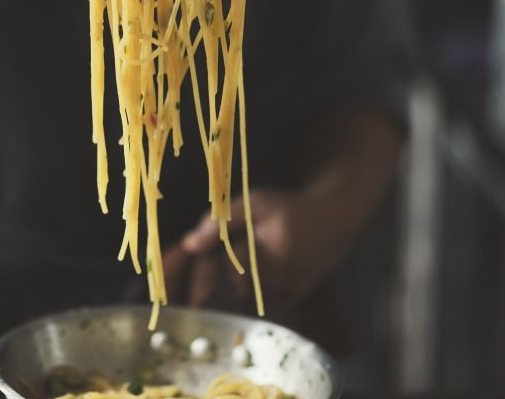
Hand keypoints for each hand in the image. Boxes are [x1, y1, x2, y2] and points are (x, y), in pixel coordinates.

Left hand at [163, 184, 364, 311]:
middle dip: (196, 287)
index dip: (194, 274)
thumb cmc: (290, 208)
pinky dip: (231, 295)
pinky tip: (217, 284)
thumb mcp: (256, 202)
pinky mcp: (289, 301)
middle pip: (225, 291)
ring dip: (212, 292)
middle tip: (168, 288)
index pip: (221, 271)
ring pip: (236, 299)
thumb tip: (189, 244)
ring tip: (188, 284)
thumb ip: (222, 222)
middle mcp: (278, 281)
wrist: (336, 222)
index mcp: (268, 255)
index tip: (171, 269)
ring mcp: (285, 295)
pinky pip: (250, 302)